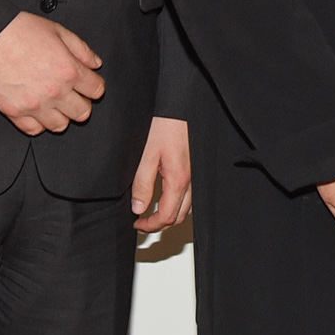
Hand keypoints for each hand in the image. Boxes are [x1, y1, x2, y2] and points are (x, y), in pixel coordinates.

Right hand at [0, 11, 105, 134]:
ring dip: (61, 115)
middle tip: (73, 94)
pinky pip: (34, 130)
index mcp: (68, 70)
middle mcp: (54, 92)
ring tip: (55, 103)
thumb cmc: (20, 31)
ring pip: (60, 125)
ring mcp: (34, 105)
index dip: (94, 85)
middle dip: (81, 102)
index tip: (89, 83)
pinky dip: (38, 122)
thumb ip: (81, 49)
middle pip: (83, 112)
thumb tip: (95, 63)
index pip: (96, 90)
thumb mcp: (58, 31)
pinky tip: (37, 109)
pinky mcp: (15, 112)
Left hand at [131, 116, 191, 230]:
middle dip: (160, 224)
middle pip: (178, 217)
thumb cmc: (168, 126)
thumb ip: (143, 183)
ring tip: (153, 212)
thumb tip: (138, 207)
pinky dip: (179, 204)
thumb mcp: (148, 154)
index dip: (150, 226)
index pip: (166, 216)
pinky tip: (168, 197)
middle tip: (143, 222)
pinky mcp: (197, 170)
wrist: (183, 108)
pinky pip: (191, 197)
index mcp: (178, 180)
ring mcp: (196, 177)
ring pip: (187, 209)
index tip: (137, 224)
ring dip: (171, 215)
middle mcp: (191, 182)